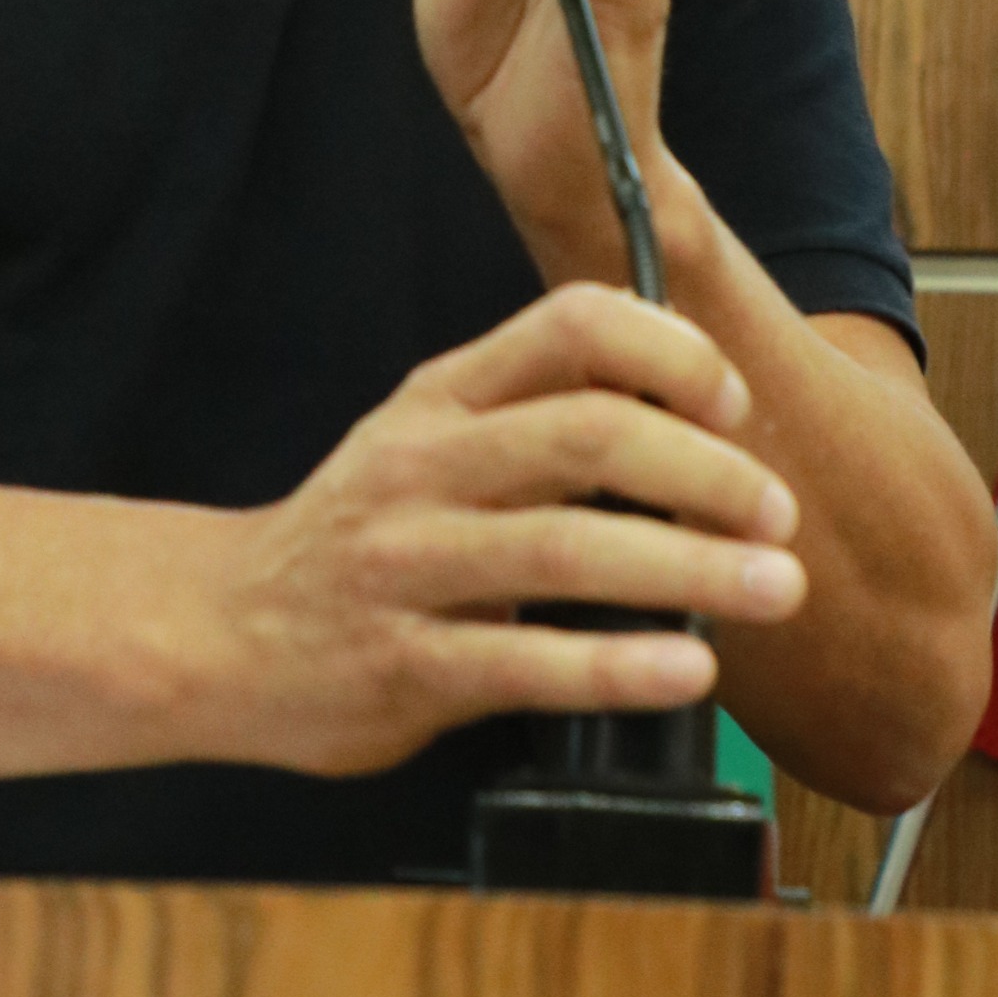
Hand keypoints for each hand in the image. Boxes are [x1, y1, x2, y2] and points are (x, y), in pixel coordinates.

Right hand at [196, 285, 803, 777]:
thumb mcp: (429, 443)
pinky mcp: (402, 666)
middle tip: (779, 513)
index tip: (732, 403)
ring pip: (567, 548)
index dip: (669, 353)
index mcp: (442, 399)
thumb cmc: (359, 540)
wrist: (218, 632)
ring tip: (774, 588)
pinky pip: (526, 664)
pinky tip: (686, 670)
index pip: (569, 325)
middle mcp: (422, 466)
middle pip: (588, 434)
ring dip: (691, 569)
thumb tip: (695, 412)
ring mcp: (407, 565)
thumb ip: (535, 418)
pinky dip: (619, 667)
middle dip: (707, 471)